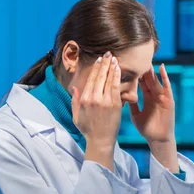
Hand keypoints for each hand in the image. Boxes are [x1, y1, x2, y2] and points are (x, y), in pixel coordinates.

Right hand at [72, 52, 121, 170]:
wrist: (100, 141)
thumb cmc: (88, 129)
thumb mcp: (76, 116)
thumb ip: (75, 101)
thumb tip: (75, 88)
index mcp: (84, 100)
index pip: (90, 79)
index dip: (95, 68)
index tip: (99, 60)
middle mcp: (94, 98)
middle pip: (99, 76)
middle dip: (104, 63)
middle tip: (108, 53)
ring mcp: (105, 101)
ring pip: (108, 80)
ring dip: (111, 67)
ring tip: (114, 58)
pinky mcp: (115, 105)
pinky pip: (116, 87)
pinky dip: (117, 77)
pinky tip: (118, 69)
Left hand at [130, 64, 174, 144]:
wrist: (157, 139)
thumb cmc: (147, 128)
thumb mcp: (135, 114)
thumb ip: (131, 104)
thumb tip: (121, 95)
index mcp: (147, 98)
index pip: (140, 83)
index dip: (134, 74)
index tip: (127, 65)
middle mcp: (155, 95)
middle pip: (148, 79)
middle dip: (142, 69)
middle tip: (135, 58)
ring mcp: (162, 97)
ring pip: (156, 81)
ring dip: (152, 71)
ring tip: (146, 60)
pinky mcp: (169, 100)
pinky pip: (167, 86)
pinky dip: (165, 77)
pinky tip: (162, 68)